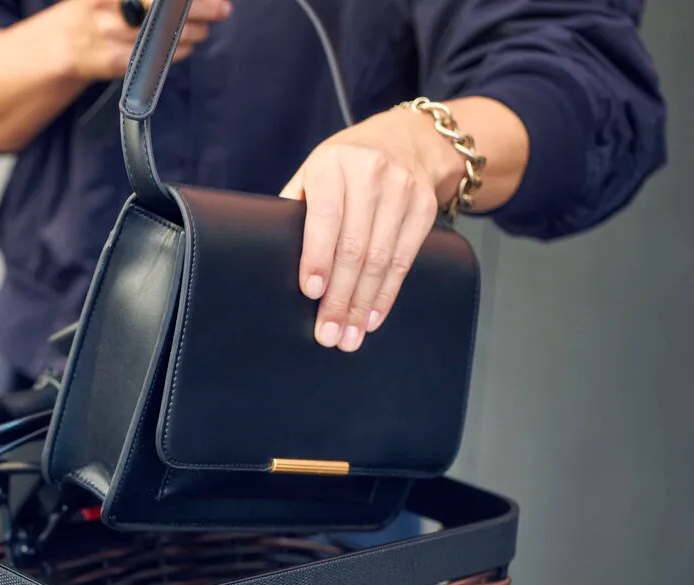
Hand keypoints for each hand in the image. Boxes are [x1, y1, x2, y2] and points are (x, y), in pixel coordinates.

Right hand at [58, 0, 230, 81]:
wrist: (59, 45)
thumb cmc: (93, 11)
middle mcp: (110, 6)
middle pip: (166, 6)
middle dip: (201, 7)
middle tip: (222, 9)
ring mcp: (111, 34)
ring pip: (166, 34)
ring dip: (192, 32)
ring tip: (202, 29)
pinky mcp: (114, 61)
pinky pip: (156, 58)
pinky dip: (176, 52)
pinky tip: (185, 46)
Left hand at [280, 106, 463, 351]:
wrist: (407, 139)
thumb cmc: (346, 164)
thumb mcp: (314, 171)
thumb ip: (296, 207)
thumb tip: (270, 255)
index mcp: (333, 164)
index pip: (325, 217)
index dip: (318, 257)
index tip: (310, 291)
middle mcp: (371, 174)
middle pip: (354, 247)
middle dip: (340, 297)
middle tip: (327, 333)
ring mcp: (402, 191)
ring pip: (380, 259)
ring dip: (362, 305)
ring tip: (348, 336)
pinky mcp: (424, 208)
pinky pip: (404, 260)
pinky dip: (386, 294)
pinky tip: (372, 318)